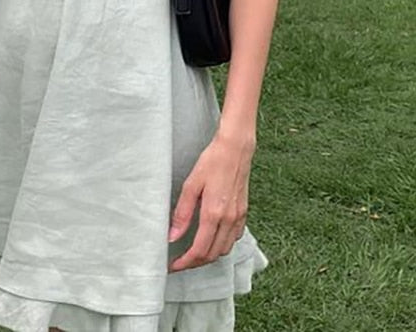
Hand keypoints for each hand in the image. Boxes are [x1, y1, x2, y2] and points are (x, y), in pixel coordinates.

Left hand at [167, 132, 253, 272]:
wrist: (235, 149)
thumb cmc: (212, 162)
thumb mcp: (191, 184)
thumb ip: (182, 213)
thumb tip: (172, 236)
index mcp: (214, 214)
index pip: (200, 250)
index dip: (185, 262)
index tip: (174, 265)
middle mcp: (229, 219)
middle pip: (213, 254)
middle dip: (195, 262)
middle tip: (180, 261)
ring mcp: (239, 217)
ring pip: (225, 249)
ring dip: (209, 255)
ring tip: (193, 252)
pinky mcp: (244, 212)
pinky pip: (234, 238)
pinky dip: (222, 244)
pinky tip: (212, 237)